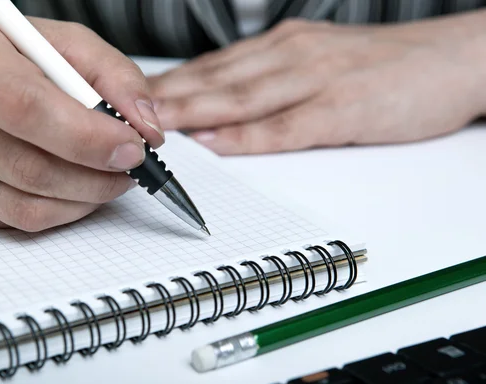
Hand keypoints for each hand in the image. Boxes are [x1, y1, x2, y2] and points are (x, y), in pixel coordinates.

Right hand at [0, 10, 163, 230]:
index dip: (87, 136)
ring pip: (21, 203)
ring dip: (81, 199)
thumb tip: (147, 129)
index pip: (26, 106)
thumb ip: (114, 77)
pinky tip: (73, 191)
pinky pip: (10, 219)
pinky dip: (56, 211)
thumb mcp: (63, 44)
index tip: (132, 147)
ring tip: (107, 179)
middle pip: (25, 165)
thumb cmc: (4, 55)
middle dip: (94, 176)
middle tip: (129, 169)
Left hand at [149, 16, 485, 154]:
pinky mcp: (344, 107)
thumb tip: (223, 108)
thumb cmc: (380, 67)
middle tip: (124, 113)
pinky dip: (248, 137)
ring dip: (194, 113)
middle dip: (166, 98)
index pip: (213, 66)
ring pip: (242, 97)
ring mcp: (317, 79)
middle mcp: (292, 56)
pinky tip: (219, 145)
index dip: (169, 83)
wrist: (451, 59)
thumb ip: (271, 81)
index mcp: (284, 46)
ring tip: (154, 127)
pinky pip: (287, 125)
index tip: (132, 99)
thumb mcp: (318, 62)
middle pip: (216, 79)